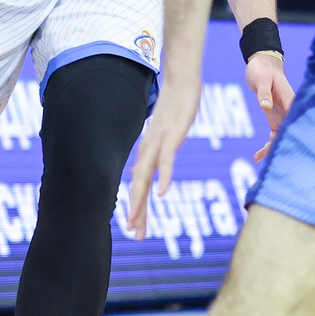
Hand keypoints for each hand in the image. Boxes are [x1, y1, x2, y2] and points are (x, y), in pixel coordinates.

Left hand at [123, 71, 201, 238]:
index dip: (136, 206)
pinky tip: (162, 193)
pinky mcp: (171, 135)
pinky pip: (166, 160)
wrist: (180, 79)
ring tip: (137, 223)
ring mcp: (159, 143)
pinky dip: (164, 177)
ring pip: (146, 177)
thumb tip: (143, 166)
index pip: (139, 184)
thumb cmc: (175, 105)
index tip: (134, 227)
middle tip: (134, 235)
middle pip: (139, 185)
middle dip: (136, 212)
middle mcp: (149, 149)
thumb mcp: (163, 133)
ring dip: (141, 201)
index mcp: (147, 151)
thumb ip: (155, 151)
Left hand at [244, 49, 294, 161]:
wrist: (262, 62)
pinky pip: (273, 132)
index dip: (292, 134)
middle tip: (268, 157)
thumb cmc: (262, 69)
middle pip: (288, 131)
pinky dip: (267, 144)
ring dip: (271, 148)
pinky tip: (257, 156)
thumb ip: (264, 93)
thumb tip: (266, 107)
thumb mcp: (261, 78)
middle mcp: (288, 109)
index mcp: (290, 100)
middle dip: (280, 146)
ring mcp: (282, 113)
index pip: (293, 120)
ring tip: (257, 158)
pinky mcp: (273, 115)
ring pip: (280, 135)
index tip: (290, 148)